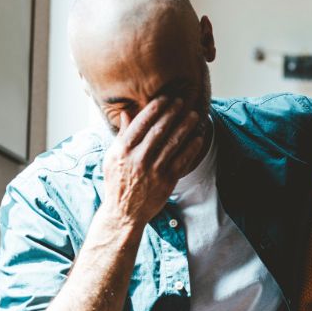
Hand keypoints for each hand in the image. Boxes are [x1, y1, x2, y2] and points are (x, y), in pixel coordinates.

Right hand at [101, 96, 205, 226]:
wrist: (124, 212)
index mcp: (123, 150)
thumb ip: (122, 135)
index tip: (165, 98)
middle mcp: (138, 158)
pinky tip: (198, 137)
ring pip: (173, 142)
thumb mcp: (112, 157)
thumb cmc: (117, 182)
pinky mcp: (167, 180)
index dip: (155, 108)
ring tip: (194, 115)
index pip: (141, 123)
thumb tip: (126, 112)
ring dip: (185, 126)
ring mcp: (153, 170)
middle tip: (182, 101)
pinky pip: (183, 160)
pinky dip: (192, 147)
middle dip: (173, 113)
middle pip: (159, 130)